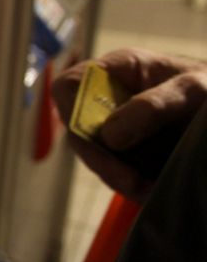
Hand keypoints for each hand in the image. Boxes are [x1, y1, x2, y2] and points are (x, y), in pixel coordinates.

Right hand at [52, 48, 206, 200]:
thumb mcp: (192, 89)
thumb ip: (153, 105)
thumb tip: (110, 137)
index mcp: (116, 71)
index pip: (70, 86)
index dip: (72, 110)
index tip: (98, 138)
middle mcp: (108, 99)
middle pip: (78, 128)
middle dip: (100, 158)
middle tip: (129, 180)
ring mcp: (116, 127)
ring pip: (95, 155)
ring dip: (116, 176)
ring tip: (146, 190)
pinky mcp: (129, 152)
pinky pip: (116, 172)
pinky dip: (130, 185)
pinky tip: (150, 191)